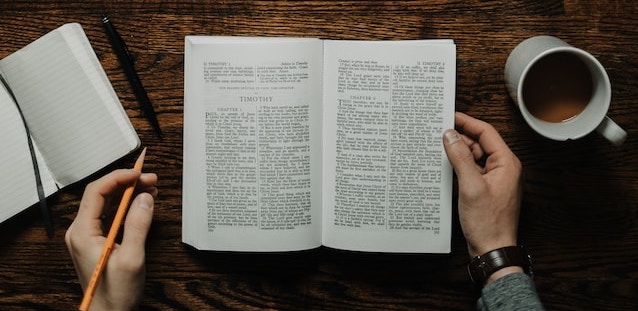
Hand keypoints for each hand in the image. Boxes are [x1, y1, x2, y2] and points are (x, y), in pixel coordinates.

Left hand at [65, 169, 157, 310]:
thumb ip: (138, 225)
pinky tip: (142, 202)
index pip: (96, 191)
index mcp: (82, 232)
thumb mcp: (131, 258)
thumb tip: (144, 198)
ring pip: (107, 203)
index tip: (139, 173)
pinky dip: (127, 205)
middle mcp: (81, 231)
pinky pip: (111, 215)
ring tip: (150, 187)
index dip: (119, 177)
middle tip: (150, 178)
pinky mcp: (97, 240)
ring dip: (128, 192)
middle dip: (127, 182)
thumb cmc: (115, 294)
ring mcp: (88, 235)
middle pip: (102, 194)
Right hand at [442, 112, 522, 282]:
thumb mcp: (470, 186)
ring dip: (458, 153)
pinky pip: (472, 171)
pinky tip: (446, 168)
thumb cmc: (487, 223)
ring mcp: (495, 180)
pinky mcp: (486, 190)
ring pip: (475, 157)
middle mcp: (504, 169)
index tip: (449, 116)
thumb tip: (450, 136)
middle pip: (480, 144)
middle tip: (438, 134)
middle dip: (460, 138)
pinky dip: (460, 167)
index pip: (486, 133)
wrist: (492, 250)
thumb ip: (460, 157)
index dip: (467, 122)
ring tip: (439, 150)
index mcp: (506, 163)